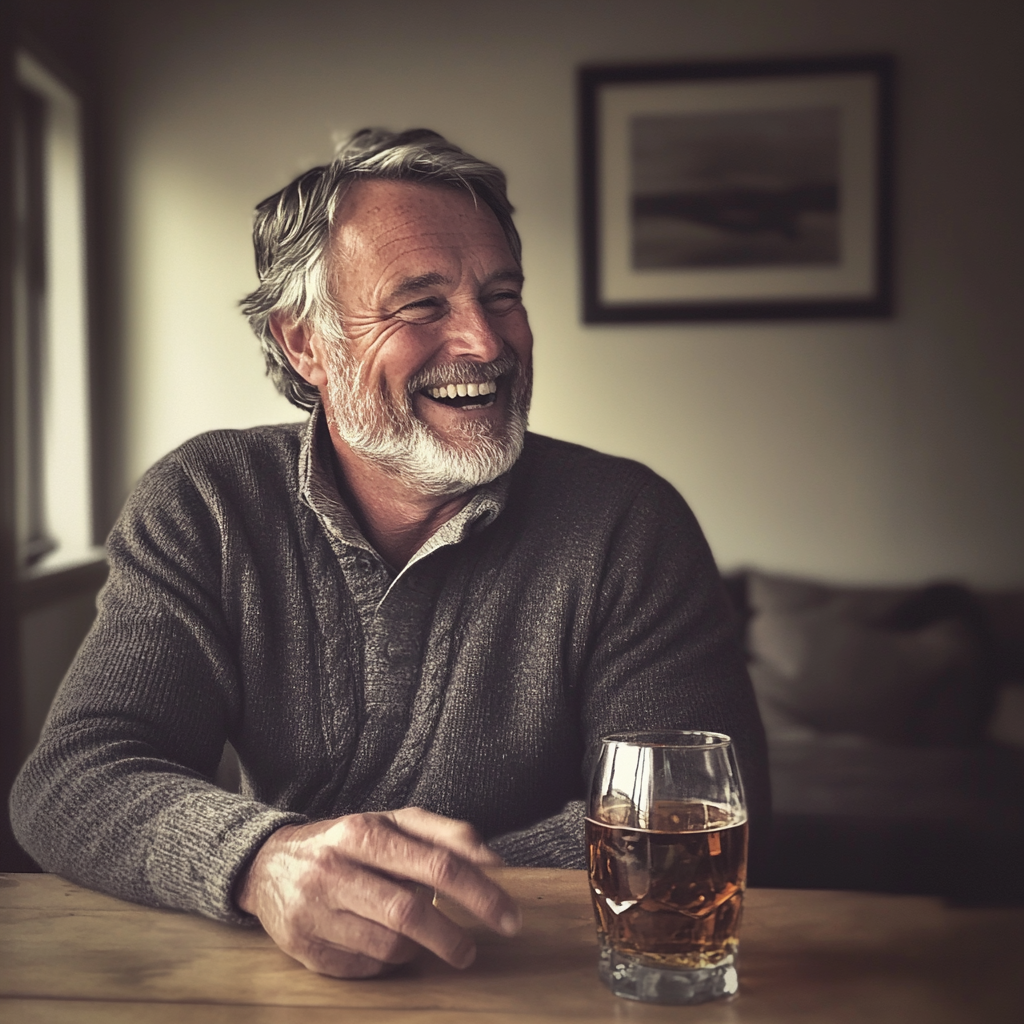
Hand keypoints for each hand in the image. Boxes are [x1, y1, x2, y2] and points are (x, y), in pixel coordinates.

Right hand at [235, 807, 521, 977]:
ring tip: (420, 937)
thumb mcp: (394, 823)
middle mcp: (336, 869)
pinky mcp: (305, 948)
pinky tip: (384, 942)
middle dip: (452, 936)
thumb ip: (447, 835)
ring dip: (417, 948)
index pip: (436, 864)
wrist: (267, 864)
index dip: (480, 894)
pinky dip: (386, 961)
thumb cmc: (347, 841)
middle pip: (410, 911)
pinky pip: (364, 967)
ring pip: (388, 946)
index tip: (508, 916)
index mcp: (364, 832)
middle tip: (472, 951)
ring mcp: (316, 911)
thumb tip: (495, 862)